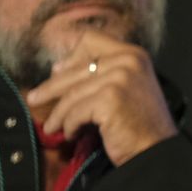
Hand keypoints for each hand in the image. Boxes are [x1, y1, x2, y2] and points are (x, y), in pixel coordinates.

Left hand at [24, 29, 177, 166]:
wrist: (157, 150)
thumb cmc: (142, 124)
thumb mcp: (128, 87)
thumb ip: (103, 73)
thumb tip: (57, 67)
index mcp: (134, 54)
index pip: (90, 40)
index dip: (71, 56)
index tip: (57, 72)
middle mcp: (128, 60)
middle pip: (74, 69)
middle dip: (50, 88)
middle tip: (33, 99)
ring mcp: (120, 78)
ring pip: (71, 93)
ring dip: (58, 113)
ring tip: (52, 126)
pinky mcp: (110, 98)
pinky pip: (75, 111)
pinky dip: (69, 126)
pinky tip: (71, 134)